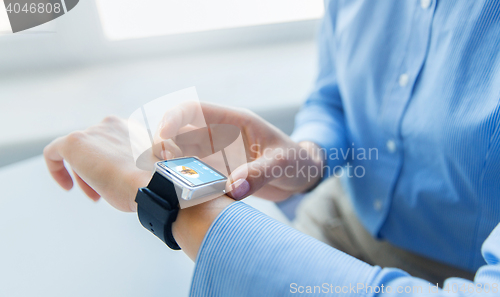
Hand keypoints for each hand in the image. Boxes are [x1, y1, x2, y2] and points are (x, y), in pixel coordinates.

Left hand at [43, 116, 152, 211]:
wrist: (151, 182)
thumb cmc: (151, 181)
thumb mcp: (145, 168)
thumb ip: (133, 163)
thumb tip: (127, 174)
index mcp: (130, 128)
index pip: (110, 144)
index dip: (109, 165)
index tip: (114, 182)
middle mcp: (110, 125)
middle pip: (93, 149)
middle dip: (96, 172)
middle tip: (103, 194)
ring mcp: (92, 132)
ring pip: (78, 154)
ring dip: (84, 176)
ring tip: (95, 196)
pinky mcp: (74, 142)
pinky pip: (54, 152)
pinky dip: (56, 169)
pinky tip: (66, 186)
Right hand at [154, 102, 324, 201]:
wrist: (304, 175)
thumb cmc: (297, 160)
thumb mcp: (282, 163)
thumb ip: (259, 174)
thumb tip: (232, 190)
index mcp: (232, 121)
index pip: (192, 111)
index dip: (171, 119)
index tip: (161, 138)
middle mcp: (219, 137)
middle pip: (178, 135)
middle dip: (163, 149)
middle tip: (161, 170)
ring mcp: (216, 157)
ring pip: (182, 158)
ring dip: (172, 169)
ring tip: (168, 186)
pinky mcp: (218, 175)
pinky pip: (194, 178)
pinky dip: (185, 185)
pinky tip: (183, 197)